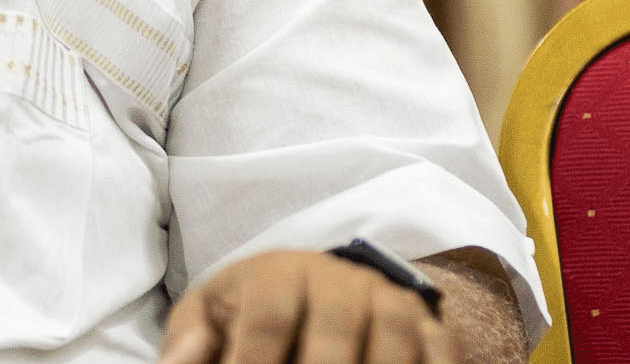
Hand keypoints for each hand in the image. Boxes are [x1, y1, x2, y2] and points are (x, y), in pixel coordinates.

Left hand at [159, 249, 450, 363]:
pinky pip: (439, 353)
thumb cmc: (252, 310)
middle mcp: (339, 281)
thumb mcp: (212, 316)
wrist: (323, 286)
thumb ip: (189, 343)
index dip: (254, 363)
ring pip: (392, 347)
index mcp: (276, 275)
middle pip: (333, 340)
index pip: (267, 324)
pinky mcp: (429, 327)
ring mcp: (389, 303)